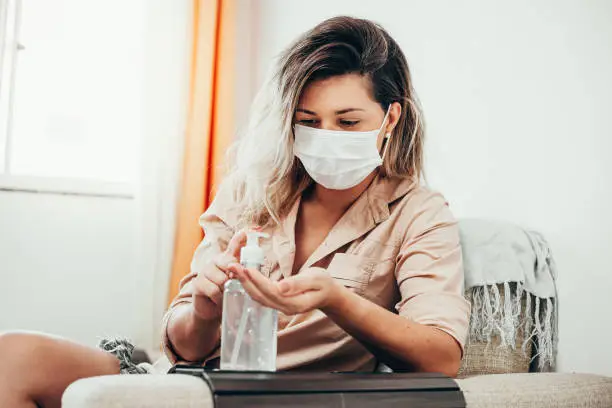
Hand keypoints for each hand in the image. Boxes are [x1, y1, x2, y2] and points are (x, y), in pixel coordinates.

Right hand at [191, 230, 247, 320]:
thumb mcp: (235, 277)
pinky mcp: (197, 284)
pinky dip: (218, 298)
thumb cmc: (225, 292)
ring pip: (221, 279)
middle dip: (234, 279)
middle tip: (232, 287)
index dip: (238, 243)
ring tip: (224, 295)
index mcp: (224, 259)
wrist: (210, 310)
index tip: (244, 233)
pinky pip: (213, 290)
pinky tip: (217, 299)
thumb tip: (245, 235)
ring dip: (226, 291)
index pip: (232, 248)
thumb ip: (239, 261)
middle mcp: (212, 262)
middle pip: (229, 265)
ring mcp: (204, 272)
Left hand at [229, 264, 343, 315]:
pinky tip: (243, 276)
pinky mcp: (277, 303)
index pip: (271, 293)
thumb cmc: (323, 284)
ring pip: (258, 297)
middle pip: (261, 296)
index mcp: (295, 303)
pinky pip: (261, 296)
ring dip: (245, 283)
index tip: (247, 268)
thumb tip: (280, 286)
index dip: (258, 281)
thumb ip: (298, 283)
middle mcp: (285, 308)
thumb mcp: (315, 280)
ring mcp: (280, 307)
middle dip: (245, 281)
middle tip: (232, 265)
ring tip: (234, 269)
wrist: (328, 294)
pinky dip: (250, 286)